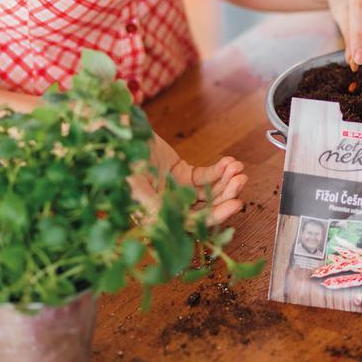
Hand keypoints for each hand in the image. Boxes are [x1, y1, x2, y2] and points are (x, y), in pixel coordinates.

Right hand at [129, 133, 247, 224]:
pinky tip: (228, 162)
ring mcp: (179, 192)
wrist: (122, 137)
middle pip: (206, 208)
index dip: (216, 216)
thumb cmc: (121, 165)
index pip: (194, 223)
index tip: (236, 204)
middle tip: (241, 180)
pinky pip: (205, 176)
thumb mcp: (134, 186)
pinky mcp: (182, 175)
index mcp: (159, 219)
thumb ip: (151, 205)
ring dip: (226, 181)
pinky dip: (218, 170)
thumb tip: (172, 221)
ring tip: (237, 167)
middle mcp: (171, 209)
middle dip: (226, 195)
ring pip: (209, 192)